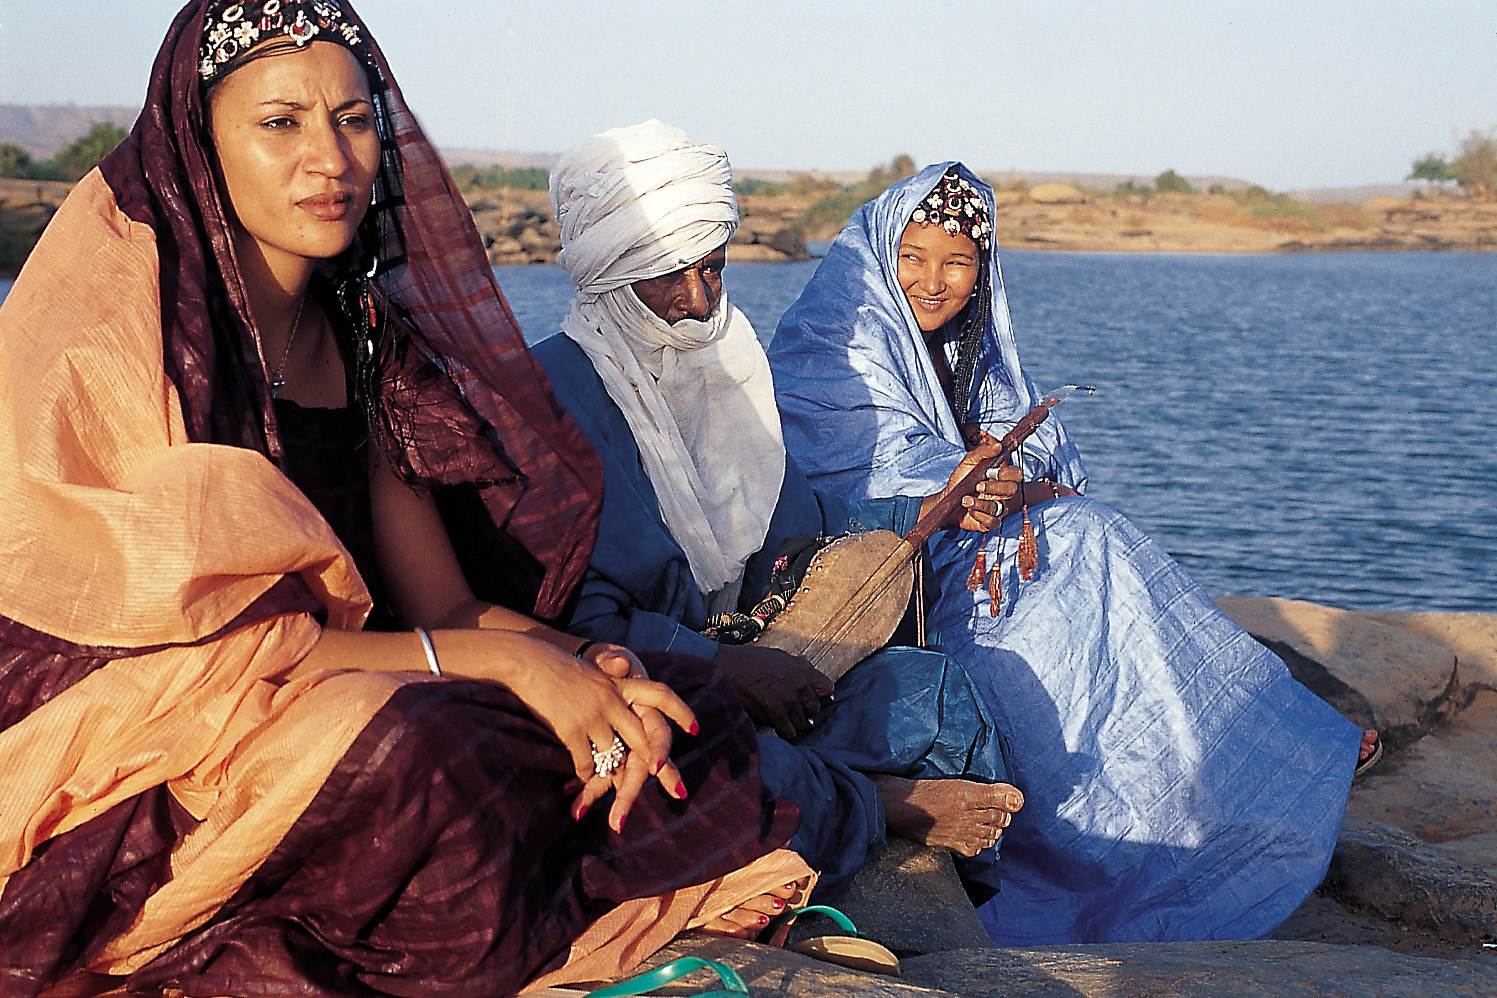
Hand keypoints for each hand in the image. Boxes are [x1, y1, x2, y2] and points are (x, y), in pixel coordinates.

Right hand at [469, 633, 693, 831]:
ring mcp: (593, 716)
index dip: (680, 710)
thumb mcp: (594, 670)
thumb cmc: (561, 669)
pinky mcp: (571, 730)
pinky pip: (586, 763)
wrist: (527, 662)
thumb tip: (625, 663)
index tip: (696, 729)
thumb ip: (613, 676)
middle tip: (677, 790)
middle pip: (643, 740)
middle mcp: (613, 700)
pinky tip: (582, 782)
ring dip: (615, 778)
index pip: (660, 693)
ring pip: (614, 757)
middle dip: (660, 767)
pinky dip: (587, 776)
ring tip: (617, 794)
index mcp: (621, 684)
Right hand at [713, 643, 832, 739]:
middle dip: (805, 710)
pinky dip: (784, 731)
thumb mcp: (778, 656)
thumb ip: (796, 665)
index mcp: (803, 669)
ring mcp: (788, 701)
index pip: (827, 688)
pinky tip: (776, 725)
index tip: (814, 698)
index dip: (821, 695)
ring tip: (783, 718)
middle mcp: (800, 685)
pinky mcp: (776, 715)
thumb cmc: (749, 660)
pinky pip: (789, 732)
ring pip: (803, 723)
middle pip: (815, 709)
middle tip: (793, 709)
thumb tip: (807, 666)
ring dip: (793, 722)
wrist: (726, 667)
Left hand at [926, 443, 1020, 531]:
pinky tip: (969, 510)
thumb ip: (983, 452)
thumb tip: (998, 446)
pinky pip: (992, 522)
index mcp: (1001, 478)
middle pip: (1012, 490)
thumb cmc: (961, 480)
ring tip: (965, 499)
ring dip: (981, 503)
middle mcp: (1003, 494)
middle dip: (994, 487)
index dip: (1007, 473)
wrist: (947, 500)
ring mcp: (998, 509)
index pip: (1017, 474)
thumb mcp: (969, 461)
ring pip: (999, 507)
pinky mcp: (989, 522)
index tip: (991, 472)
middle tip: (978, 485)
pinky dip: (979, 516)